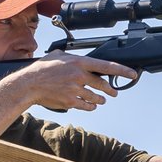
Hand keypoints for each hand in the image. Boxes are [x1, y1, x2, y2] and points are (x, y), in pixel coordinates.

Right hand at [7, 53, 136, 113]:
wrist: (29, 84)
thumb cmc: (42, 69)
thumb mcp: (57, 55)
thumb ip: (70, 55)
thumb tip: (75, 55)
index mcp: (79, 62)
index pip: (106, 66)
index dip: (122, 71)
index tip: (133, 74)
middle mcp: (79, 76)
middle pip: (103, 85)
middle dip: (110, 90)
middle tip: (113, 92)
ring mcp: (75, 90)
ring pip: (96, 97)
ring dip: (100, 99)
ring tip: (101, 100)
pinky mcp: (71, 102)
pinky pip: (87, 106)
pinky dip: (90, 106)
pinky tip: (91, 105)